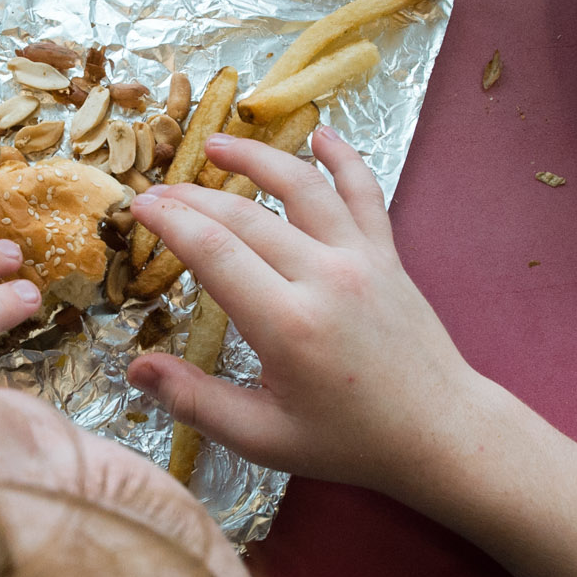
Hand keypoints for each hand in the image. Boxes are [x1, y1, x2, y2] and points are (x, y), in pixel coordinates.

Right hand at [125, 129, 492, 498]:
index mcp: (288, 325)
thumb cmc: (351, 441)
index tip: (138, 207)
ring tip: (217, 143)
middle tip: (157, 191)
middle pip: (246, 216)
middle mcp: (325, 278)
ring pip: (303, 188)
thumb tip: (135, 370)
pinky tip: (320, 135)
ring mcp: (361, 259)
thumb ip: (195, 402)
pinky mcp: (388, 255)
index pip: (214, 252)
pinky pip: (364, 193)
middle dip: (193, 196)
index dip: (170, 222)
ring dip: (257, 158)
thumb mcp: (264, 438)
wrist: (440, 431)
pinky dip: (343, 158)